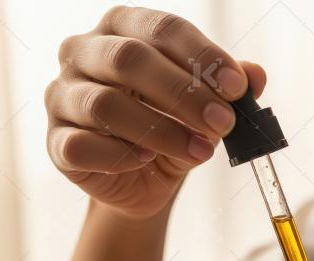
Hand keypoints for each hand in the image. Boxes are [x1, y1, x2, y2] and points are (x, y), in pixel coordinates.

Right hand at [45, 6, 266, 218]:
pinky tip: (147, 161)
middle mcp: (84, 52)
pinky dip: (121, 156)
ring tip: (201, 151)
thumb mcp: (206, 105)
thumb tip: (256, 75)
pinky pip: (82, 145)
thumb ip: (229, 87)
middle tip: (223, 122)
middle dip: (184, 94)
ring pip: (106, 105)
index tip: (236, 87)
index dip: (202, 56)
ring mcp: (63, 95)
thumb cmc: (173, 127)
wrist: (144, 180)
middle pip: (129, 60)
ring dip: (162, 132)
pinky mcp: (57, 141)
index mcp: (123, 28)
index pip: (162, 28)